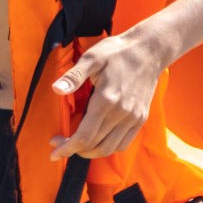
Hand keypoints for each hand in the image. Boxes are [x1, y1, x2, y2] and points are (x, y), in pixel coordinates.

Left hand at [47, 29, 170, 160]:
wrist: (149, 51)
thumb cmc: (117, 52)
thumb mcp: (92, 58)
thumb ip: (74, 76)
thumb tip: (56, 89)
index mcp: (106, 100)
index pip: (84, 136)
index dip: (67, 148)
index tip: (53, 152)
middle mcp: (122, 113)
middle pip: (94, 146)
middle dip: (73, 150)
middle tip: (59, 143)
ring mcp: (134, 118)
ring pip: (109, 148)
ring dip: (90, 152)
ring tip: (76, 145)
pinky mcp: (141, 119)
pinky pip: (123, 143)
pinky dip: (107, 148)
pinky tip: (97, 141)